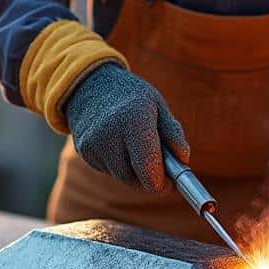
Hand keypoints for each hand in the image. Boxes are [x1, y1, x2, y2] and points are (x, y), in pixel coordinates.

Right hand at [62, 63, 188, 192]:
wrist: (89, 84)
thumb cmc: (132, 96)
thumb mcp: (158, 105)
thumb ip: (173, 133)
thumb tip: (184, 160)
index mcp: (134, 119)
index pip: (148, 169)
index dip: (162, 184)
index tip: (171, 183)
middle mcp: (111, 134)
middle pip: (136, 179)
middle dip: (150, 178)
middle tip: (159, 167)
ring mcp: (94, 145)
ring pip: (123, 178)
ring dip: (134, 172)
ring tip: (136, 148)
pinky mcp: (85, 152)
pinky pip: (109, 171)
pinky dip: (119, 165)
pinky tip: (119, 145)